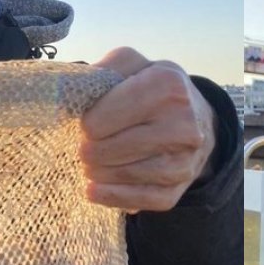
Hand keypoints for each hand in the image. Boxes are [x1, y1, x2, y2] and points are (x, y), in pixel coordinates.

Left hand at [81, 48, 216, 211]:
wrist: (198, 118)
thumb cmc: (155, 89)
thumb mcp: (132, 65)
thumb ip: (101, 70)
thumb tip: (65, 92)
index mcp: (167, 85)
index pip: (106, 116)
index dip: (87, 123)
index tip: (86, 123)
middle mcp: (183, 123)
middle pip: (113, 148)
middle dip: (90, 150)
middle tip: (84, 148)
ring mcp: (186, 158)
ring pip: (126, 175)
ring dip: (98, 173)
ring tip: (89, 166)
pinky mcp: (181, 185)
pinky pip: (142, 199)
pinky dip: (113, 197)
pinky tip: (94, 190)